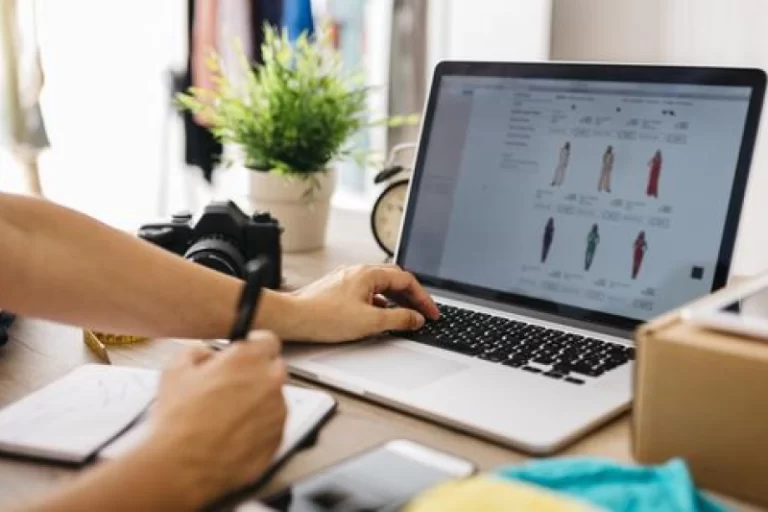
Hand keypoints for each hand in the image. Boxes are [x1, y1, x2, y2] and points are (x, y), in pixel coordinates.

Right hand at [143, 332, 286, 506]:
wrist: (182, 465)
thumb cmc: (179, 420)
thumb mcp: (175, 369)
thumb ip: (197, 352)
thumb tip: (205, 354)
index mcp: (249, 359)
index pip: (267, 341)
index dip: (254, 346)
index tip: (246, 352)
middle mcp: (270, 382)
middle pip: (273, 369)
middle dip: (256, 374)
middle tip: (231, 386)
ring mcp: (277, 412)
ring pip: (273, 399)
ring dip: (257, 402)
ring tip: (226, 417)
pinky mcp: (277, 439)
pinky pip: (272, 426)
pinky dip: (258, 428)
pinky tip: (232, 434)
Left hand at [286, 264, 439, 342]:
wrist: (292, 318)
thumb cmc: (324, 317)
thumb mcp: (370, 322)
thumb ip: (398, 319)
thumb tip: (415, 318)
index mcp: (369, 273)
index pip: (406, 280)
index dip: (423, 298)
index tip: (431, 313)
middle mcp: (358, 272)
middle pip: (394, 279)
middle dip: (412, 296)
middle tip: (423, 313)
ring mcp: (347, 279)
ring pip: (380, 286)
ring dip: (396, 300)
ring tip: (405, 316)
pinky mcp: (338, 290)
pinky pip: (367, 292)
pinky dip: (380, 303)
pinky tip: (379, 316)